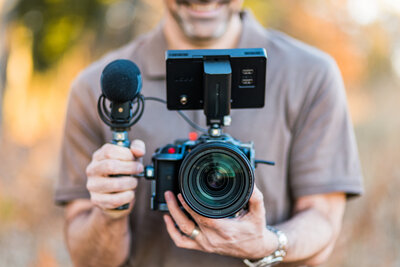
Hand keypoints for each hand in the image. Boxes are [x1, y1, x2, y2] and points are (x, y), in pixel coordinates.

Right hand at [85, 140, 144, 218]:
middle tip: (139, 170)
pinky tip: (130, 193)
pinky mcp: (96, 200)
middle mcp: (92, 170)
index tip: (135, 159)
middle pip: (110, 166)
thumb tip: (139, 151)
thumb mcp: (131, 156)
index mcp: (99, 156)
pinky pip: (114, 200)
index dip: (126, 154)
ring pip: (114, 184)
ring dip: (130, 183)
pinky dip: (127, 196)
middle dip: (130, 168)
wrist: (118, 193)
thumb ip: (137, 147)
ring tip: (134, 182)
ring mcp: (92, 185)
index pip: (109, 151)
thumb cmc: (124, 171)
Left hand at [163, 186, 277, 258]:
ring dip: (172, 217)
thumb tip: (250, 182)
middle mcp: (213, 239)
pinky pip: (182, 242)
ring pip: (182, 233)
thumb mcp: (259, 212)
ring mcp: (206, 244)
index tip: (183, 194)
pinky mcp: (202, 246)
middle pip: (188, 225)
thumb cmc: (255, 230)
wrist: (255, 248)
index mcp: (226, 231)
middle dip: (176, 208)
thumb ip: (255, 197)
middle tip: (171, 193)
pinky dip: (172, 231)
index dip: (190, 207)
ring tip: (168, 200)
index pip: (203, 219)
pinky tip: (168, 219)